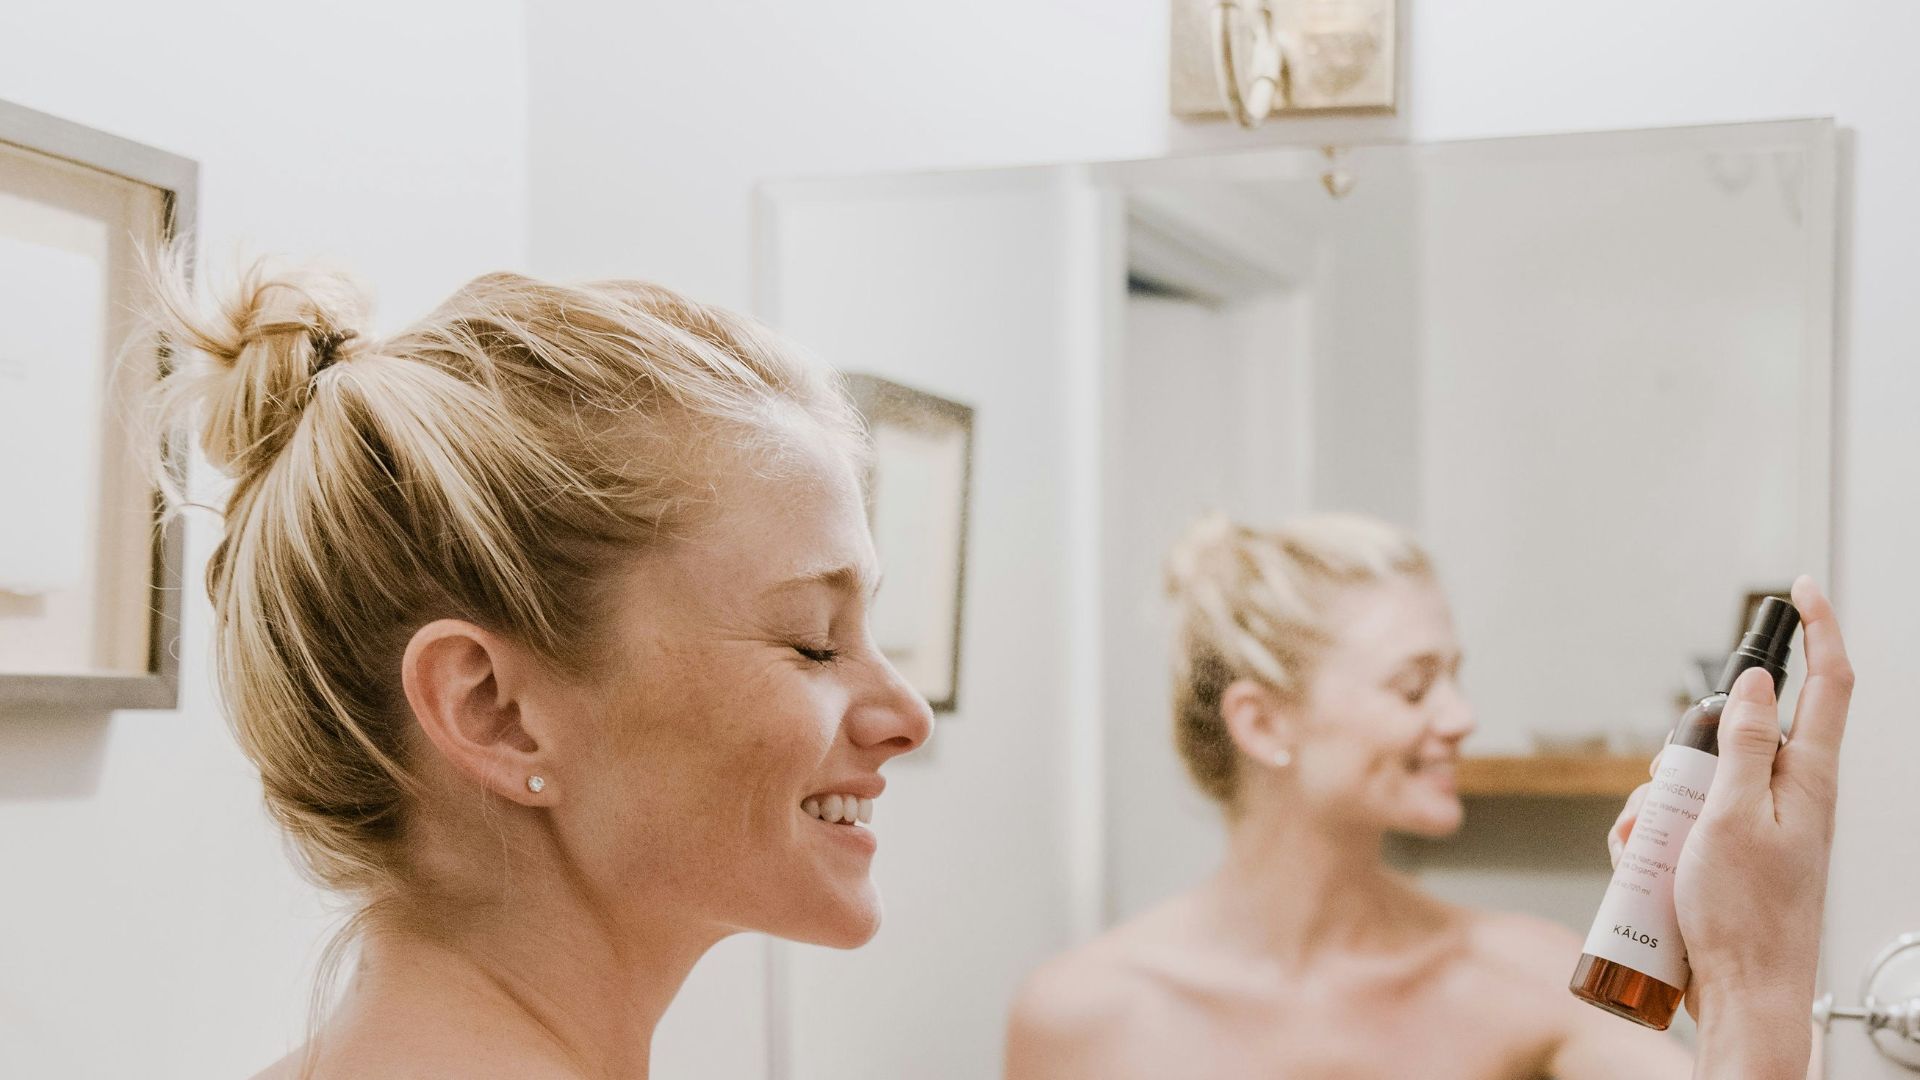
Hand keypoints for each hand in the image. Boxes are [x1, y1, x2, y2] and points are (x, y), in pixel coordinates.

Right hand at [1609, 577, 1851, 1076]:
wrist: (1743, 996)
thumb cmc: (1747, 919)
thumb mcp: (1737, 818)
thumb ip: (1749, 746)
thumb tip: (1758, 686)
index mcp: (1810, 778)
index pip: (1829, 684)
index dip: (1819, 628)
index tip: (1798, 589)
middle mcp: (1791, 796)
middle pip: (1734, 734)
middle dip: (1684, 752)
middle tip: (1668, 790)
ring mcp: (1759, 826)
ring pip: (1697, 780)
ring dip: (1659, 804)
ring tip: (1650, 844)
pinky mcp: (1730, 855)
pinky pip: (1684, 823)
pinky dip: (1655, 837)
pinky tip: (1647, 865)